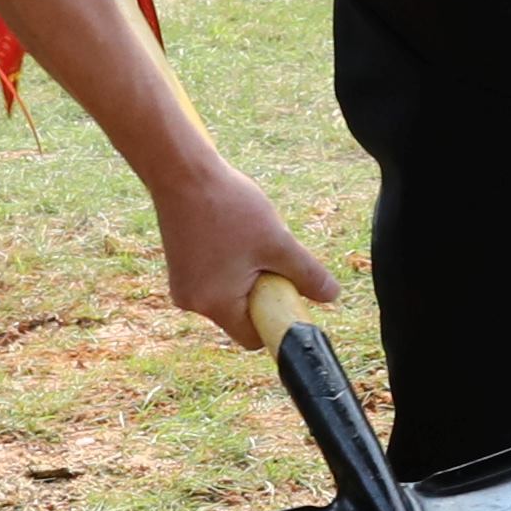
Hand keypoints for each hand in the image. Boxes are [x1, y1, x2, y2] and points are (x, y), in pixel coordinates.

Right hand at [156, 164, 340, 343]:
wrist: (183, 173)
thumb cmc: (229, 208)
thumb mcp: (278, 243)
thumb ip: (307, 274)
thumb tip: (331, 296)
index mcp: (215, 305)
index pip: (253, 336)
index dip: (276, 320)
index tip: (289, 294)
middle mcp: (192, 302)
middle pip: (241, 315)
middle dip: (263, 292)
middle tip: (269, 257)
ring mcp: (182, 284)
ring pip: (230, 294)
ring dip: (248, 275)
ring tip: (248, 239)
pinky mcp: (180, 267)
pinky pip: (215, 279)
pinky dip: (231, 265)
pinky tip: (233, 234)